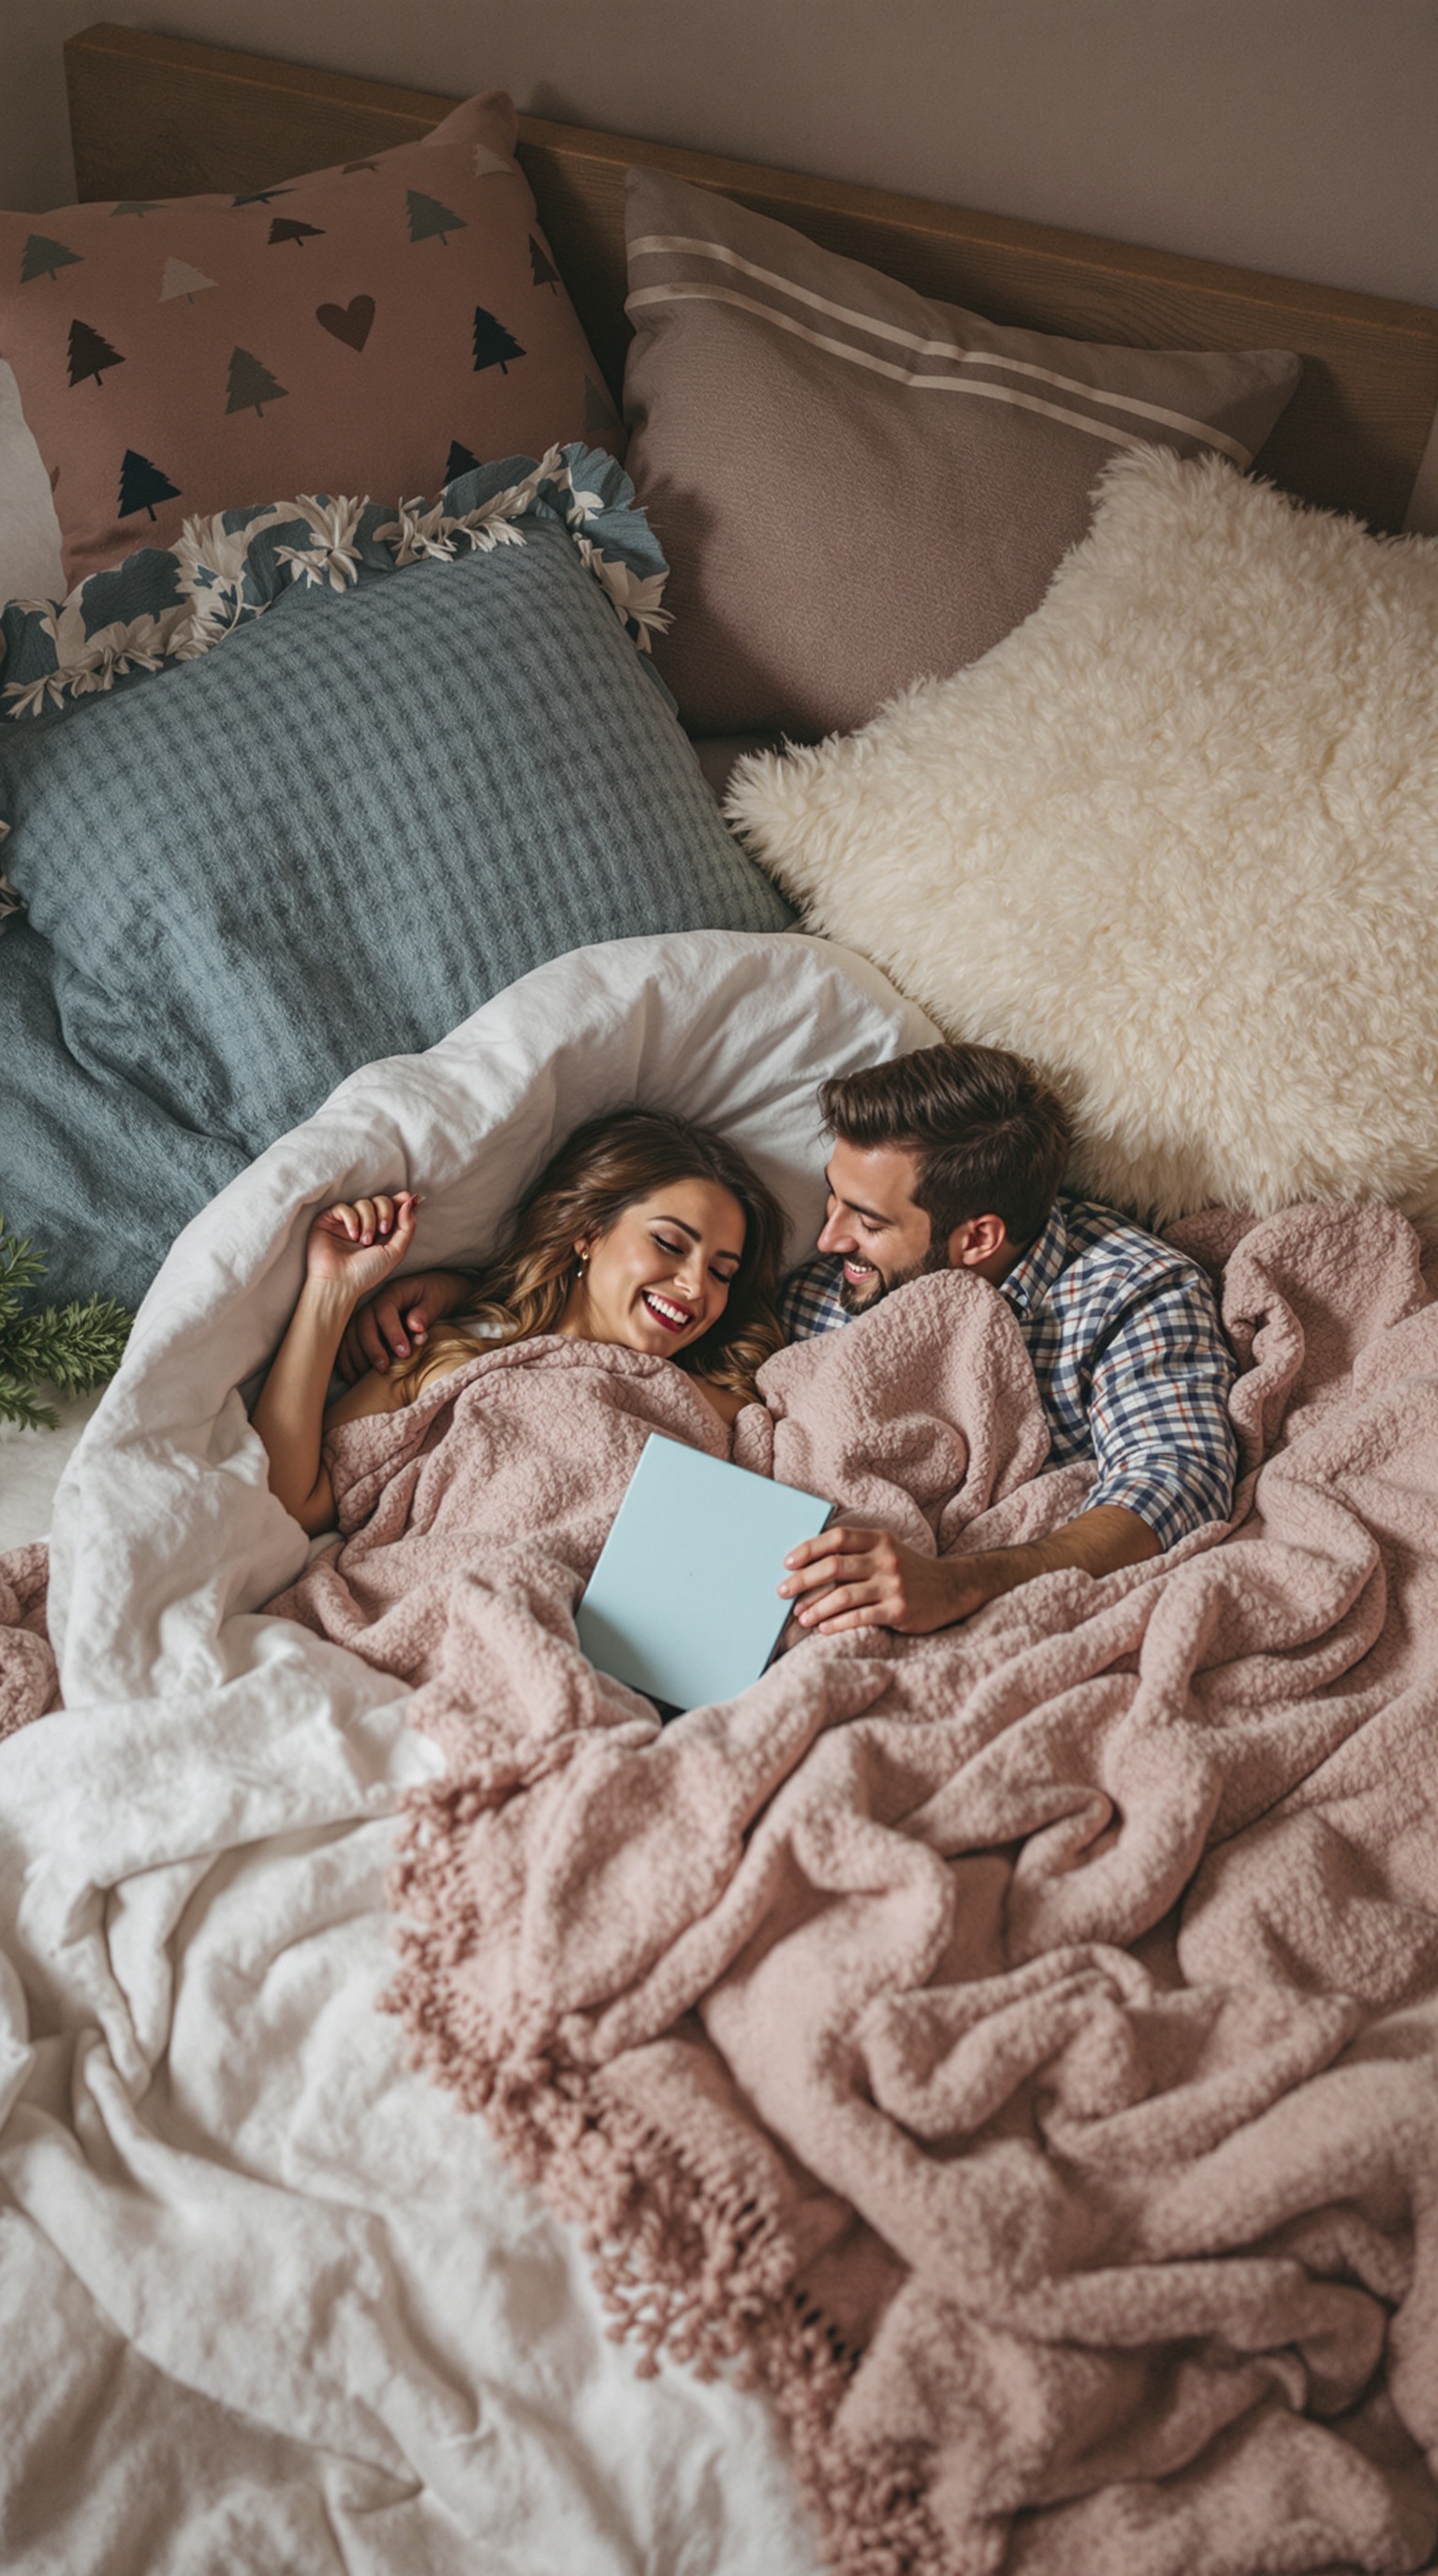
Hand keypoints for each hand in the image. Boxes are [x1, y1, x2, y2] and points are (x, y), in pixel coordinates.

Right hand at [304, 1194, 418, 1308]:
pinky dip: (351, 1219)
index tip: (411, 1200)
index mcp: (382, 1231)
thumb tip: (411, 1200)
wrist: (340, 1283)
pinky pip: (343, 1207)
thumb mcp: (395, 1252)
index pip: (394, 1206)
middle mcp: (365, 1223)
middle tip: (383, 1231)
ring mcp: (347, 1221)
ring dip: (368, 1221)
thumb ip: (407, 1227)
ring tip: (364, 1241)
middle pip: (381, 1200)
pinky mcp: (329, 1219)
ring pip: (363, 1203)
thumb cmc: (367, 1273)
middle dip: (386, 1213)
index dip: (402, 1201)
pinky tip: (352, 1236)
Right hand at [336, 1264, 471, 1381]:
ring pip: (350, 1334)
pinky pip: (348, 1343)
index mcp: (393, 1292)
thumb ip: (426, 1313)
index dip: (391, 1333)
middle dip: (371, 1348)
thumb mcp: (437, 1300)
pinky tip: (352, 1377)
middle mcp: (374, 1302)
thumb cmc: (436, 1295)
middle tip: (384, 1369)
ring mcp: (366, 1315)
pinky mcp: (362, 1328)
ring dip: (355, 1357)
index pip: (384, 1311)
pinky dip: (346, 1360)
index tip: (404, 1353)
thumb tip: (415, 1327)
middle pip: (363, 1323)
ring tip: (365, 1378)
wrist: (432, 1290)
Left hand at [779, 1526, 996, 1635]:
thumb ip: (856, 1552)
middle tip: (782, 1592)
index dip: (809, 1549)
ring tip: (800, 1617)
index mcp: (879, 1539)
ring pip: (843, 1595)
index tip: (786, 1563)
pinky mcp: (899, 1610)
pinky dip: (836, 1623)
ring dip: (816, 1607)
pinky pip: (860, 1617)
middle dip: (802, 1580)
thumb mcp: (886, 1551)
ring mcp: (894, 1585)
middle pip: (834, 1566)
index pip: (837, 1538)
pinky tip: (823, 1628)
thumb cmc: (907, 1571)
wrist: (951, 1589)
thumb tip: (808, 1564)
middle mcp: (886, 1559)